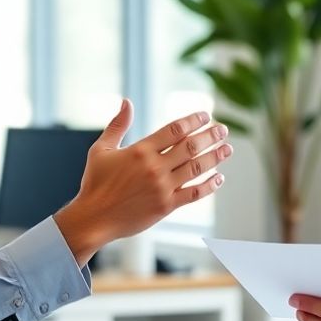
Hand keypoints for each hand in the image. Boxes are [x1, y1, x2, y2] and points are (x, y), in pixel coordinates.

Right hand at [55, 101, 232, 265]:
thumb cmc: (95, 183)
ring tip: (227, 148)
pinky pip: (194, 194)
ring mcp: (162, 187)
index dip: (193, 120)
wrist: (93, 218)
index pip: (174, 129)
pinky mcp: (166, 206)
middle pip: (190, 146)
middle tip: (223, 129)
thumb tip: (126, 101)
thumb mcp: (101, 150)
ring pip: (196, 168)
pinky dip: (209, 185)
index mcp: (140, 150)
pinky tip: (219, 177)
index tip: (206, 115)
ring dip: (214, 156)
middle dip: (210, 135)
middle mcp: (154, 167)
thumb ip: (117, 125)